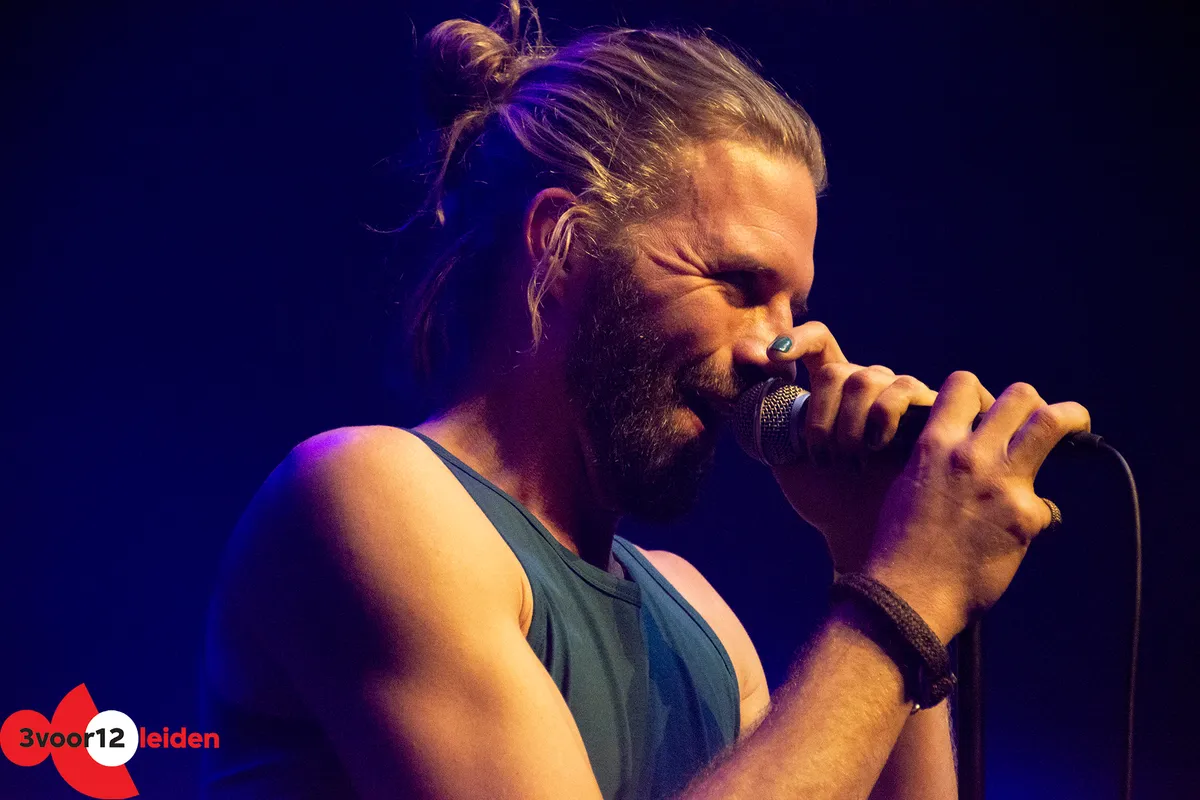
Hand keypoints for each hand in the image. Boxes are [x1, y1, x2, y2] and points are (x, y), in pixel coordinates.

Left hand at [763, 322, 940, 572]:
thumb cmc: (825, 497)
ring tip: (851, 463)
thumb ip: (764, 409)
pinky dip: (881, 420)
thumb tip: (743, 354)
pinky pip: (901, 391)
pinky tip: (878, 449)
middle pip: (838, 372)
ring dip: (850, 426)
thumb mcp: (783, 454)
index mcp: (831, 389)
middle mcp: (867, 385)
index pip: (819, 343)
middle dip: (823, 419)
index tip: (775, 357)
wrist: (864, 533)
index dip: (798, 340)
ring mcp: (898, 394)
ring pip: (866, 380)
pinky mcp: (927, 409)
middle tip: (824, 459)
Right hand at [865, 371, 1090, 642]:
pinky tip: (1020, 532)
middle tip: (1037, 421)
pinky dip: (1036, 516)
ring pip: (1051, 422)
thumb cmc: (899, 545)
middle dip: (1030, 404)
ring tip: (1075, 426)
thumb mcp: (908, 485)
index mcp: (934, 445)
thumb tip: (971, 451)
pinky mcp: (1026, 517)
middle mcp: (970, 456)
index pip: (965, 384)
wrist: (907, 594)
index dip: (981, 395)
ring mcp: (1002, 484)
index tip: (988, 411)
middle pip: (1019, 396)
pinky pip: (1045, 505)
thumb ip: (940, 461)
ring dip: (1068, 419)